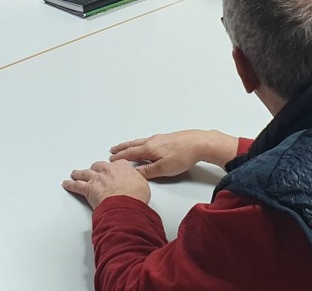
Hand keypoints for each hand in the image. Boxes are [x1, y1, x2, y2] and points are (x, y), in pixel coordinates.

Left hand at [63, 159, 150, 209]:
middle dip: (95, 169)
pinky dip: (70, 185)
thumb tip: (138, 185)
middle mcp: (108, 170)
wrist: (125, 204)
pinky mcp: (88, 189)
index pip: (116, 164)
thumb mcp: (143, 185)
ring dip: (79, 173)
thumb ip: (137, 181)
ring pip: (85, 173)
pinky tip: (66, 183)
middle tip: (94, 170)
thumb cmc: (135, 196)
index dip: (113, 169)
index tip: (112, 170)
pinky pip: (76, 185)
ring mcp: (97, 178)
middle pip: (99, 167)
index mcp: (122, 166)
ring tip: (76, 173)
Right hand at [108, 129, 237, 178]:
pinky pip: (149, 140)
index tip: (111, 159)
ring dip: (131, 145)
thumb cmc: (183, 155)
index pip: (130, 153)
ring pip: (141, 142)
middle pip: (133, 145)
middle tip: (113, 150)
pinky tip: (146, 145)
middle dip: (122, 148)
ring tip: (126, 146)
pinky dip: (141, 143)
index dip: (120, 157)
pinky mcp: (168, 138)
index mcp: (149, 148)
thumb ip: (148, 171)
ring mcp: (160, 138)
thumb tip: (134, 173)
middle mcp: (152, 141)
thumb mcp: (163, 168)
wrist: (200, 142)